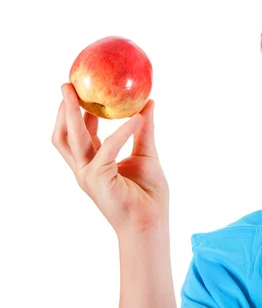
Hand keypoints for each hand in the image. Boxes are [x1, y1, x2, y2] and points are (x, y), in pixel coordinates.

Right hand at [52, 83, 169, 235]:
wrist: (151, 222)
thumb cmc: (149, 194)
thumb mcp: (147, 154)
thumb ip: (145, 129)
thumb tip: (149, 102)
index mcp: (94, 163)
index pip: (78, 134)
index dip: (76, 113)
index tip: (81, 91)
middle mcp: (85, 169)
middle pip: (64, 134)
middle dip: (63, 109)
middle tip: (67, 85)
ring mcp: (88, 175)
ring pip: (73, 138)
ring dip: (74, 113)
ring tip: (80, 92)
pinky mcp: (98, 178)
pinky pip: (108, 147)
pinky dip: (122, 131)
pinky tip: (137, 118)